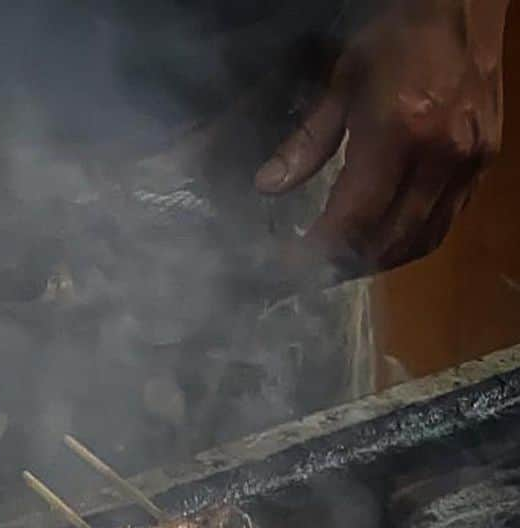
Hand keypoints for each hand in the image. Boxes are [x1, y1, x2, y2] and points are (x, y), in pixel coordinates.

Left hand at [256, 0, 508, 273]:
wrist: (466, 1)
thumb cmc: (399, 33)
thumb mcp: (343, 81)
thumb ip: (307, 140)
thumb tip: (268, 186)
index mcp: (399, 132)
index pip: (353, 220)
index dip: (317, 252)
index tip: (287, 265)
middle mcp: (439, 156)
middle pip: (387, 242)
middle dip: (344, 267)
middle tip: (310, 274)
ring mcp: (468, 162)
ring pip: (419, 241)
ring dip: (377, 263)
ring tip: (343, 264)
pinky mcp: (484, 162)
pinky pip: (445, 223)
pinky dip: (410, 242)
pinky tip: (383, 241)